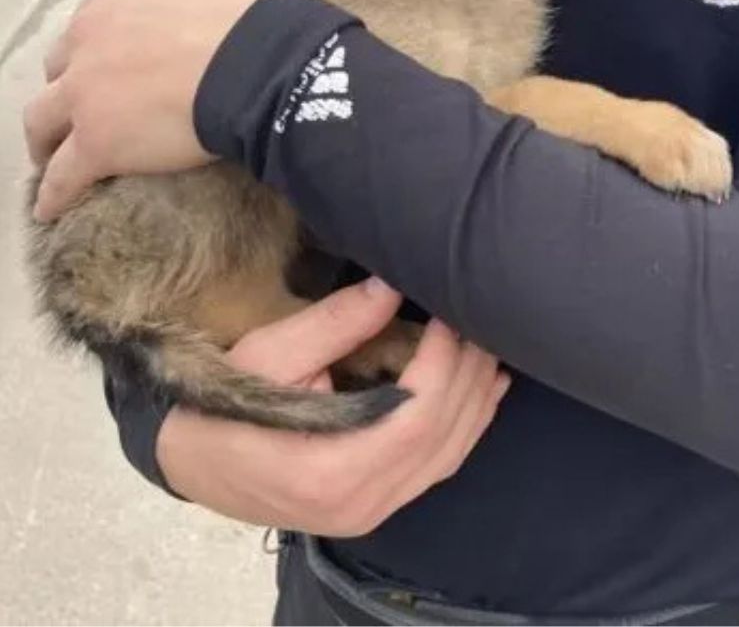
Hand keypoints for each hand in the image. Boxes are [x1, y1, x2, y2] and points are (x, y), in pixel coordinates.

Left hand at [23, 0, 276, 221]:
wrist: (258, 63)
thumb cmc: (248, 14)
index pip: (91, 23)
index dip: (98, 45)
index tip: (110, 61)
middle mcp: (87, 41)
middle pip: (59, 69)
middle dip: (67, 86)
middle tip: (82, 106)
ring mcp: (86, 95)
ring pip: (43, 120)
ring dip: (43, 138)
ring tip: (49, 155)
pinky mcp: (96, 144)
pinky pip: (65, 175)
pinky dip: (55, 194)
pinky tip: (51, 210)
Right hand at [156, 277, 510, 537]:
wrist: (190, 459)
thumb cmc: (222, 403)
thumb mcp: (269, 353)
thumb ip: (336, 323)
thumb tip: (392, 284)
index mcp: (327, 471)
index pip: (416, 416)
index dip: (444, 364)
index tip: (450, 317)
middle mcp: (357, 504)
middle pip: (440, 436)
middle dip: (467, 375)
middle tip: (478, 324)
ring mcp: (368, 513)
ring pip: (448, 456)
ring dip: (477, 401)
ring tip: (488, 350)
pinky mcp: (373, 509)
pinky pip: (435, 469)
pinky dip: (465, 428)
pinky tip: (482, 392)